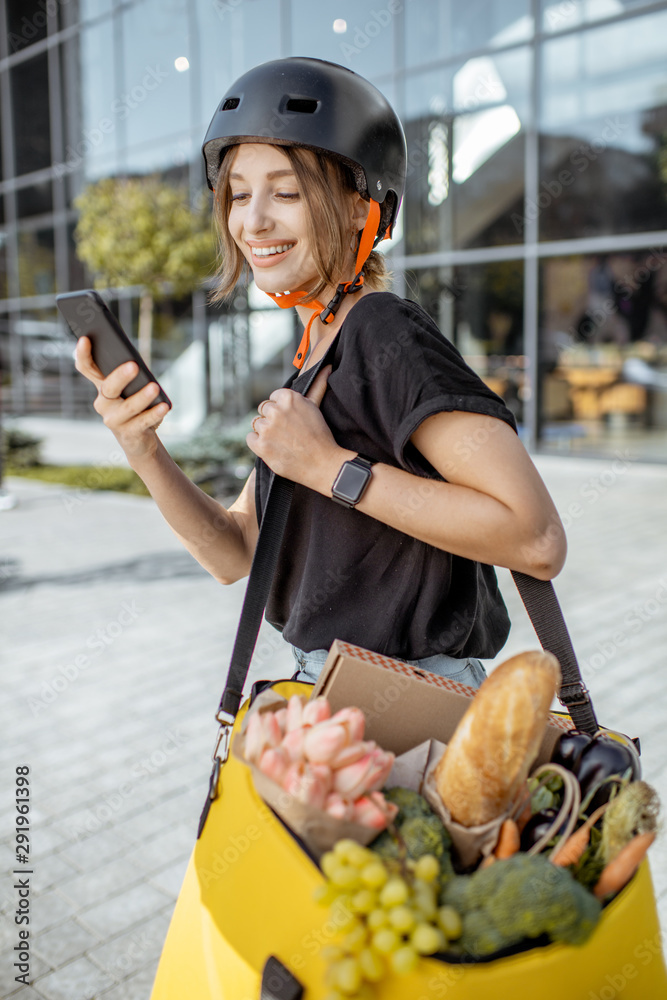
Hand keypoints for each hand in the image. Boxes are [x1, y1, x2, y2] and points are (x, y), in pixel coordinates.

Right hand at [74, 336, 168, 460]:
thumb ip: (128, 372)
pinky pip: (142, 422)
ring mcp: (114, 420)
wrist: (138, 439)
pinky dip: (154, 414)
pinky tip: (164, 406)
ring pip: (128, 407)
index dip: (83, 354)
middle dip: (120, 376)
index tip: (85, 338)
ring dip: (142, 397)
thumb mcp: (131, 387)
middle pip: (108, 388)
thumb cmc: (135, 405)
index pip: (87, 368)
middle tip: (134, 365)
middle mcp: (103, 403)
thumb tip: (134, 359)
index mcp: (101, 386)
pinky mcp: (128, 433)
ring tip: (154, 387)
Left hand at [248, 366, 346, 487]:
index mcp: (288, 397)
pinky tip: (273, 447)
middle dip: (273, 420)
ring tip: (282, 441)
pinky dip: (258, 443)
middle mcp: (276, 410)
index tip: (290, 420)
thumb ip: (316, 386)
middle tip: (287, 432)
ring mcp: (267, 428)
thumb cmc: (320, 435)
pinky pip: (250, 438)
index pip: (273, 398)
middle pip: (263, 410)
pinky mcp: (261, 445)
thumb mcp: (316, 407)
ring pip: (256, 424)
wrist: (322, 464)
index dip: (281, 410)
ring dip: (266, 431)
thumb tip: (327, 367)